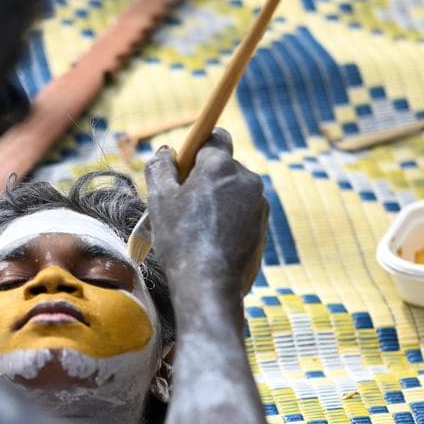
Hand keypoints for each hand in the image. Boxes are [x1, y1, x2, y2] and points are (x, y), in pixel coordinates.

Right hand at [145, 129, 267, 295]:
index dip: (196, 149)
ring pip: (232, 191)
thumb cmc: (181, 240)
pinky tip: (211, 242)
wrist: (209, 285)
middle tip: (182, 205)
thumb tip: (166, 152)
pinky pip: (242, 213)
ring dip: (216, 201)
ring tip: (196, 229)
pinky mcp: (263, 226)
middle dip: (204, 179)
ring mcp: (259, 203)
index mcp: (220, 166)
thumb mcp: (160, 200)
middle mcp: (246, 178)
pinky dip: (228, 220)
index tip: (183, 167)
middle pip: (222, 167)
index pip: (214, 138)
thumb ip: (161, 168)